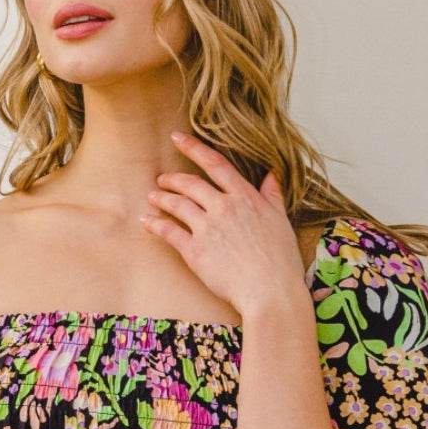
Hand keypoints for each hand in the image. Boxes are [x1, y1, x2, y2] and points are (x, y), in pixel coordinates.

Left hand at [140, 130, 308, 319]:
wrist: (271, 291)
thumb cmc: (280, 260)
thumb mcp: (281, 220)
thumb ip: (272, 195)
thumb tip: (271, 174)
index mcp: (245, 197)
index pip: (215, 164)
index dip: (194, 148)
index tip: (178, 138)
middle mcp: (224, 207)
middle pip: (191, 184)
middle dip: (173, 178)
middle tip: (163, 178)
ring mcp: (207, 229)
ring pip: (177, 204)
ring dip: (162, 198)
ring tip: (153, 196)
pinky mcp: (195, 252)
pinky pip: (169, 232)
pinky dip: (155, 224)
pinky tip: (146, 221)